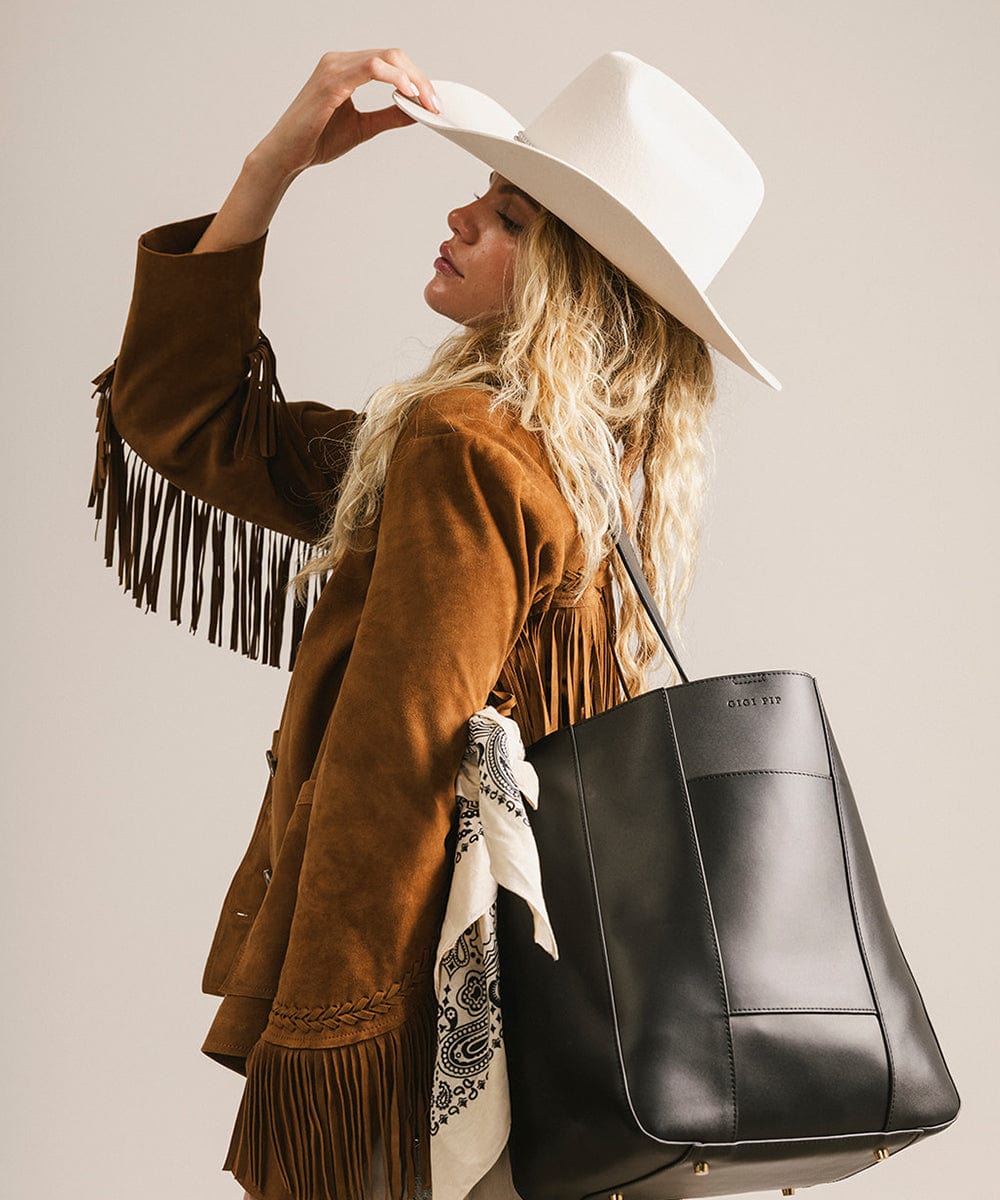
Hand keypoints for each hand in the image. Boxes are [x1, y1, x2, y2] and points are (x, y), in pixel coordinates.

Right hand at [249, 48, 438, 180]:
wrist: (287, 155)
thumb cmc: (317, 140)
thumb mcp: (364, 126)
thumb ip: (389, 115)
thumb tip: (416, 110)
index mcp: (346, 68)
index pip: (390, 62)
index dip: (416, 78)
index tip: (433, 102)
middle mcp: (340, 61)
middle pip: (392, 56)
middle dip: (420, 79)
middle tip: (436, 104)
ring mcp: (334, 68)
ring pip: (385, 59)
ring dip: (412, 80)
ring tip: (426, 102)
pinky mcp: (331, 82)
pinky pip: (370, 68)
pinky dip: (394, 79)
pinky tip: (408, 94)